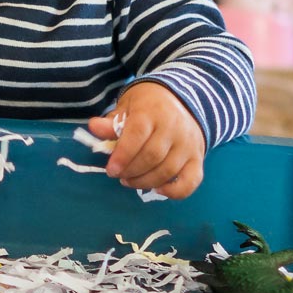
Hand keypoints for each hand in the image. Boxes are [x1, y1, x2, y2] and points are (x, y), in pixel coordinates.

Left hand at [90, 81, 205, 197]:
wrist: (181, 101)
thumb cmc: (147, 106)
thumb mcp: (127, 107)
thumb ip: (111, 122)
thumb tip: (94, 127)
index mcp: (152, 112)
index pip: (137, 135)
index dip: (123, 155)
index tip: (111, 170)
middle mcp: (174, 128)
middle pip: (152, 156)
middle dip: (131, 171)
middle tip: (118, 175)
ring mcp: (189, 144)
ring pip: (168, 170)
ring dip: (146, 182)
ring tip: (130, 181)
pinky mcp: (198, 158)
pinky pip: (192, 180)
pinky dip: (175, 191)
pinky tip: (158, 190)